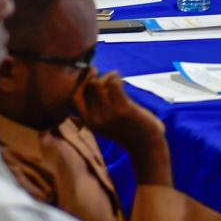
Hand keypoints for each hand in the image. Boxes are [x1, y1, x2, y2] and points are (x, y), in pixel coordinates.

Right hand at [74, 70, 170, 186]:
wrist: (146, 145)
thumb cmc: (127, 130)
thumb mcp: (105, 124)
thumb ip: (95, 110)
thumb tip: (91, 83)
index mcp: (89, 122)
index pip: (74, 97)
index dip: (81, 83)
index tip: (91, 75)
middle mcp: (95, 119)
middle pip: (89, 86)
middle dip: (98, 76)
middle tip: (108, 77)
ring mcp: (108, 114)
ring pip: (99, 83)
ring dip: (108, 76)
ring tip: (116, 78)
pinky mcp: (122, 109)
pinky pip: (113, 83)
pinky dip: (116, 77)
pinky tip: (121, 79)